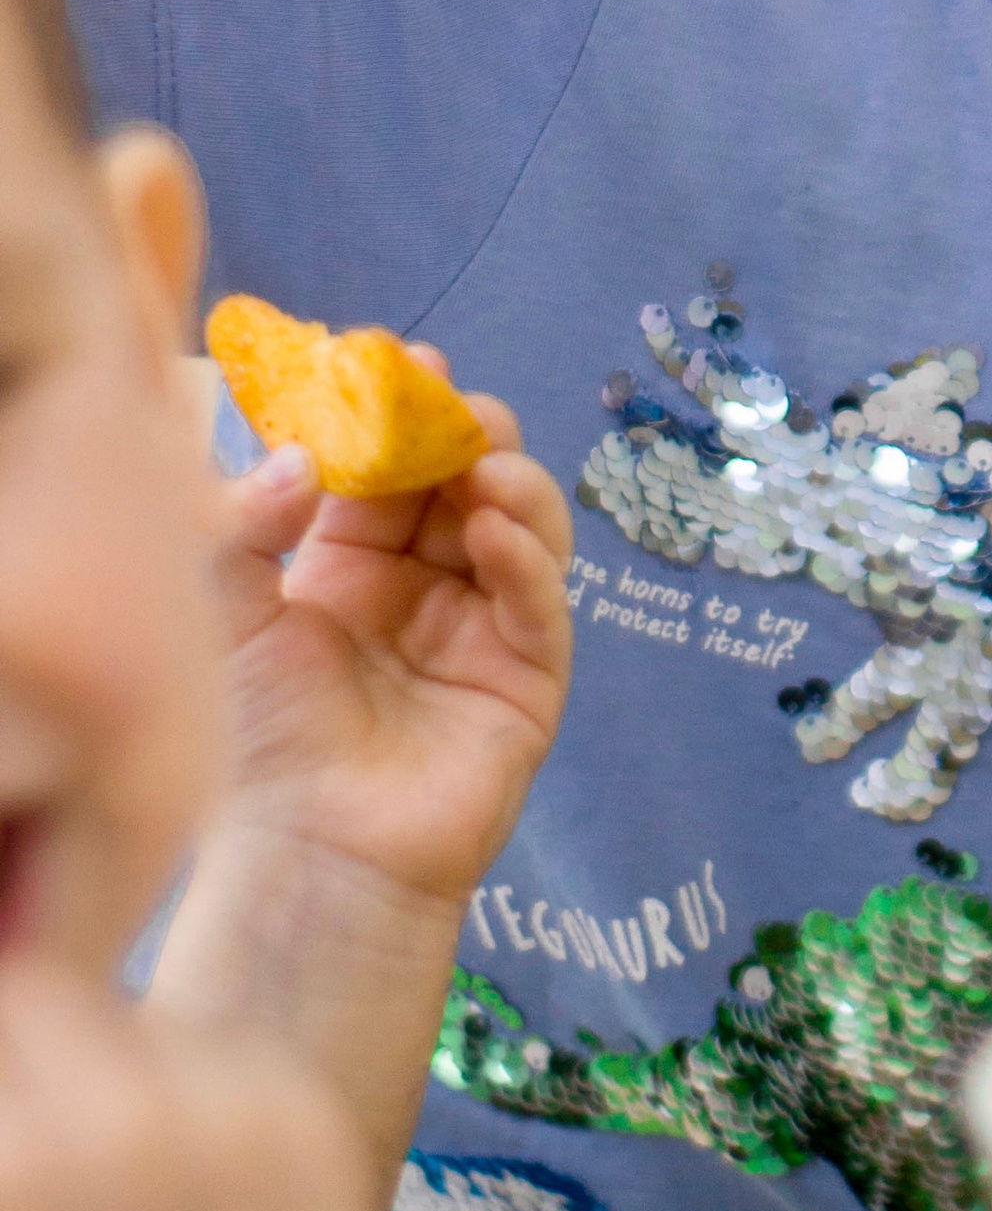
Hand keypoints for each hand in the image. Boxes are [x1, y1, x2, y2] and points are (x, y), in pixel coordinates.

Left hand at [208, 377, 572, 908]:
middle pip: (467, 478)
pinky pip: (541, 603)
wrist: (310, 852)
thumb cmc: (262, 737)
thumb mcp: (230, 610)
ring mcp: (485, 624)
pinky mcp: (528, 675)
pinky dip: (526, 558)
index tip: (391, 357)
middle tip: (445, 397)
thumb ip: (247, 523)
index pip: (391, 463)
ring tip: (480, 461)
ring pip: (525, 524)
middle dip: (462, 428)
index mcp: (357, 560)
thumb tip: (300, 453)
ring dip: (510, 480)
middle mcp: (429, 582)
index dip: (396, 409)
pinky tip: (494, 530)